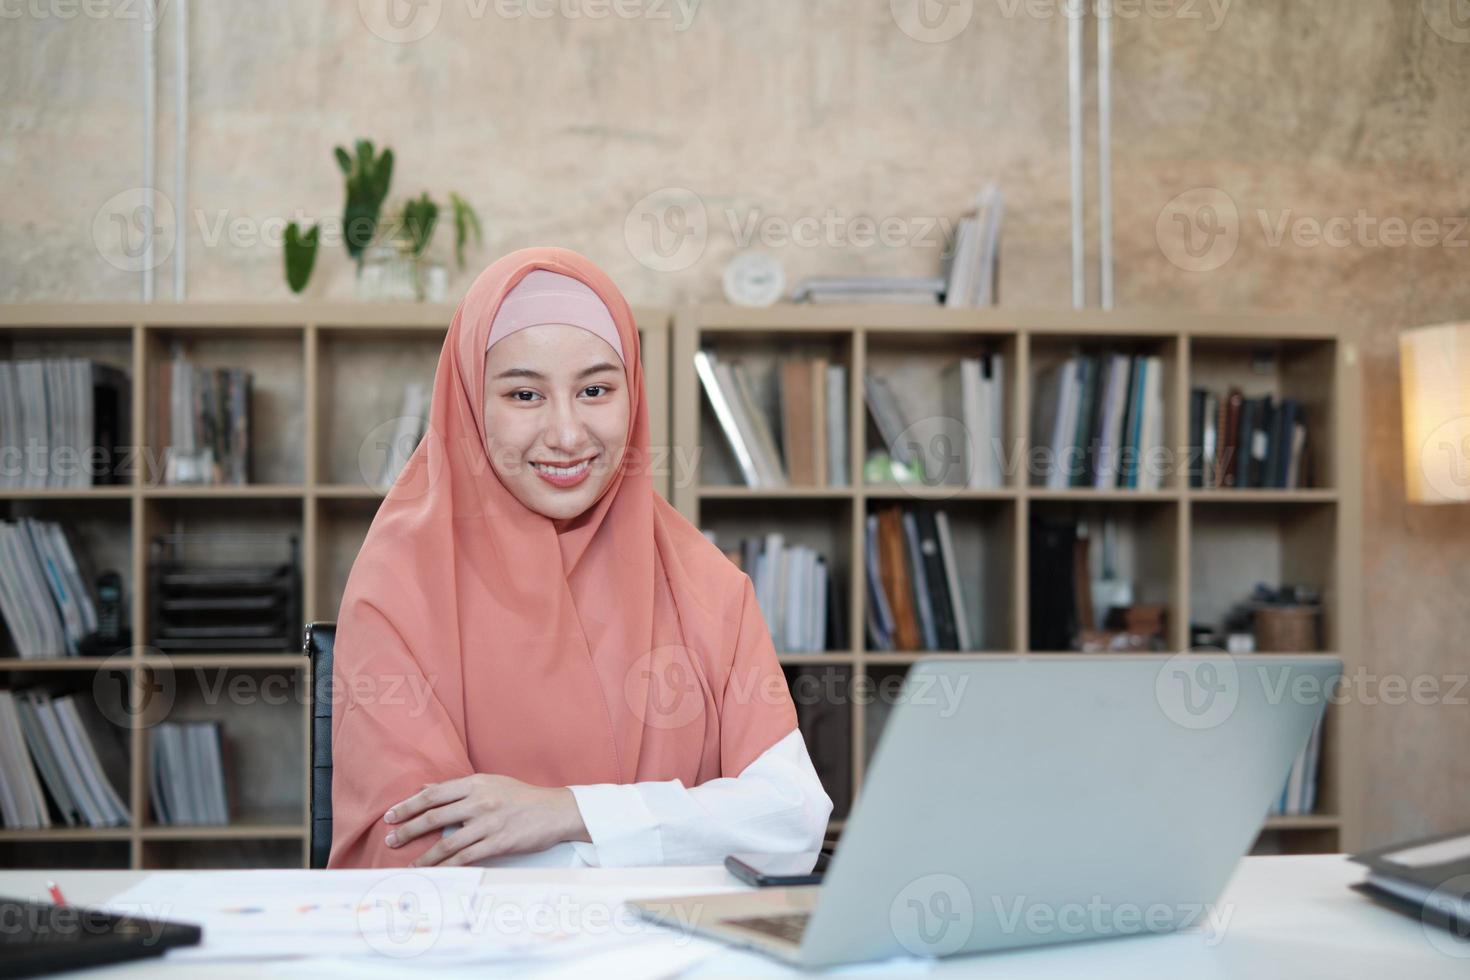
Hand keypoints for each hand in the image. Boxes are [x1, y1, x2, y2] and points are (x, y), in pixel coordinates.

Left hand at [383, 774, 590, 866]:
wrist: (556, 811)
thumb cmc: (521, 797)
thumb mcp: (490, 783)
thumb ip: (457, 788)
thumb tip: (423, 789)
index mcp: (476, 783)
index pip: (433, 795)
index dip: (408, 806)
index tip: (391, 816)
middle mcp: (480, 801)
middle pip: (434, 817)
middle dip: (408, 830)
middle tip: (391, 840)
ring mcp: (489, 823)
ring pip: (447, 842)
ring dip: (424, 855)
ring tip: (409, 864)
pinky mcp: (499, 843)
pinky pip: (466, 858)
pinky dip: (447, 867)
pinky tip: (435, 873)